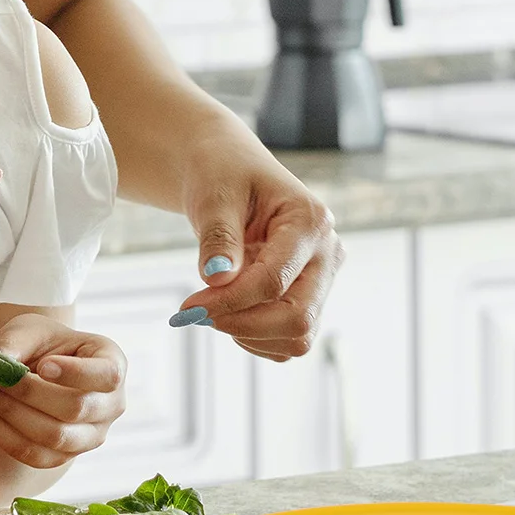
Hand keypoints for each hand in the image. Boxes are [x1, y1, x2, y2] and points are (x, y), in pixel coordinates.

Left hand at [0, 313, 126, 469]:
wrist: (37, 370)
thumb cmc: (42, 344)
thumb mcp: (30, 330)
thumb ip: (13, 342)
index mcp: (113, 364)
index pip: (107, 375)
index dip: (76, 373)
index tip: (42, 365)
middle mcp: (112, 405)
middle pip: (76, 408)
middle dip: (27, 393)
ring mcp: (92, 435)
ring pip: (54, 436)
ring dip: (10, 414)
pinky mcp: (66, 456)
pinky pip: (34, 455)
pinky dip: (2, 434)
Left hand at [175, 154, 343, 360]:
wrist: (228, 174)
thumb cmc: (222, 176)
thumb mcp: (214, 197)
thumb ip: (219, 238)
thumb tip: (217, 280)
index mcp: (311, 222)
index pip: (275, 281)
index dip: (229, 301)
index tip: (188, 306)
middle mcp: (327, 254)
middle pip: (298, 318)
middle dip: (243, 325)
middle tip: (196, 315)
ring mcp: (322, 279)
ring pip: (297, 337)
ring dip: (248, 334)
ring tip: (213, 304)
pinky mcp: (309, 299)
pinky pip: (287, 340)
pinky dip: (255, 338)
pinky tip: (230, 310)